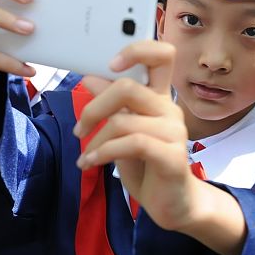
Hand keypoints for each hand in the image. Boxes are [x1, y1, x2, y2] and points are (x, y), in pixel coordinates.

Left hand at [74, 41, 198, 226]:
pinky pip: (132, 144)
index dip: (137, 50)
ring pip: (123, 120)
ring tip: (86, 156)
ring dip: (95, 140)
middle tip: (80, 129)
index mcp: (159, 98)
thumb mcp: (121, 132)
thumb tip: (89, 77)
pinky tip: (92, 163)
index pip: (162, 55)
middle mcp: (169, 109)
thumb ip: (111, 105)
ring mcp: (174, 132)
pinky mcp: (172, 156)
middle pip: (128, 87)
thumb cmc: (146, 165)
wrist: (171, 204)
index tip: (110, 63)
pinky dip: (104, 152)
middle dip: (94, 107)